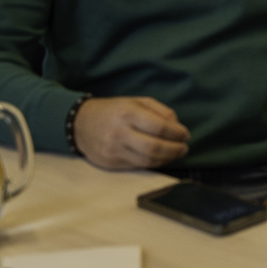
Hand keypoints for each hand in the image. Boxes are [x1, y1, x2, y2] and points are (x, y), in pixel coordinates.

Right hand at [73, 96, 188, 168]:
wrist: (80, 123)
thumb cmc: (114, 110)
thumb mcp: (136, 101)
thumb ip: (160, 111)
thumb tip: (177, 126)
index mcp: (128, 113)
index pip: (160, 127)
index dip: (177, 133)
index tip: (186, 135)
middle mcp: (120, 133)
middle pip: (155, 147)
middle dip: (175, 149)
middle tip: (184, 148)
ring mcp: (113, 150)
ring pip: (147, 161)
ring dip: (167, 159)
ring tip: (176, 153)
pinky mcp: (110, 163)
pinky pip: (137, 166)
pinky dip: (153, 163)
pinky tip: (161, 158)